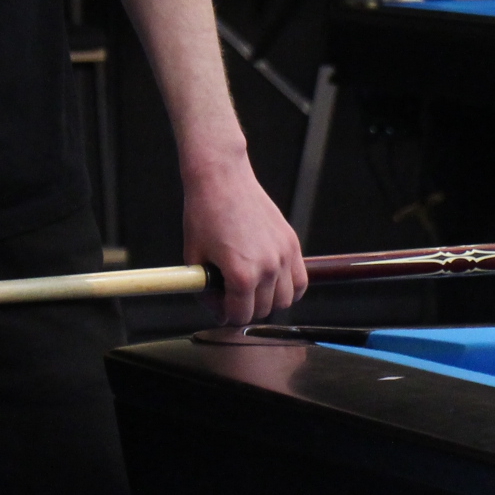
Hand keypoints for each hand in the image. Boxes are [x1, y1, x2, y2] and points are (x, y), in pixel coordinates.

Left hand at [179, 149, 308, 325]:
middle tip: (230, 294)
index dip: (226, 315)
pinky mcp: (292, 243)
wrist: (221, 178)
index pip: (240, 316)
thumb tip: (219, 314)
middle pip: (263, 311)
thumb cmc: (203, 214)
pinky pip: (300, 281)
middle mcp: (267, 268)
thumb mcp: (194, 257)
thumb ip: (206, 292)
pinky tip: (272, 281)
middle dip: (245, 308)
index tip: (219, 306)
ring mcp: (283, 255)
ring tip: (251, 287)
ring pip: (285, 300)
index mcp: (241, 274)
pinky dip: (289, 288)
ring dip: (268, 300)